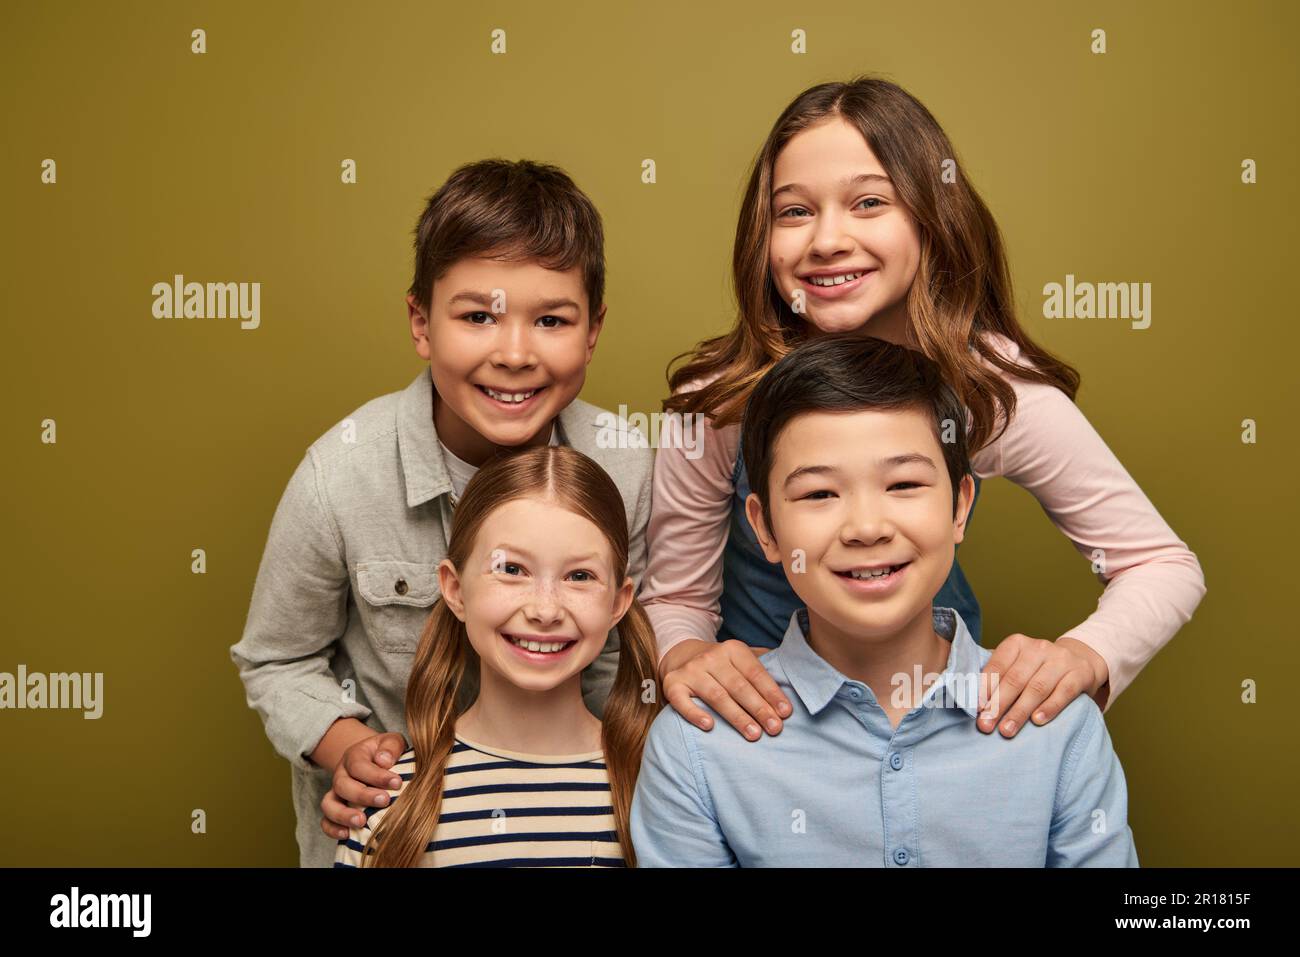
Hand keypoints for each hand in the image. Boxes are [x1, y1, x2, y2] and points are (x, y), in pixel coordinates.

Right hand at [319, 731, 407, 839]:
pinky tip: (347, 835)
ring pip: (329, 804)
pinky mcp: (335, 809)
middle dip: (363, 795)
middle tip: (384, 801)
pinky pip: (326, 821)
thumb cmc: (387, 753)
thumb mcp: (392, 742)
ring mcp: (336, 793)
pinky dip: (332, 829)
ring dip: (343, 814)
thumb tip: (384, 761)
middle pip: (343, 785)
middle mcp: (341, 774)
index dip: (377, 775)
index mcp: (354, 755)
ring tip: (361, 822)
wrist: (374, 759)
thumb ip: (390, 747)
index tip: (397, 783)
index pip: (360, 765)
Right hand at [660, 638, 791, 740]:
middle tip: (775, 729)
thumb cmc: (722, 665)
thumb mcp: (741, 657)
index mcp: (733, 649)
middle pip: (739, 686)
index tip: (786, 712)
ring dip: (737, 716)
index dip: (771, 693)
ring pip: (716, 696)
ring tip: (754, 734)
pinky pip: (682, 701)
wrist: (681, 655)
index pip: (755, 673)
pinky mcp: (672, 685)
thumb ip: (764, 664)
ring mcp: (690, 671)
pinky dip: (695, 714)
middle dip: (759, 708)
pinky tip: (710, 727)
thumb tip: (796, 674)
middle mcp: (711, 657)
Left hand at [977, 634, 1106, 737]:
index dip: (985, 687)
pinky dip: (1049, 708)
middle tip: (986, 724)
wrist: (1081, 660)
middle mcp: (1039, 648)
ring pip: (1037, 688)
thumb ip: (999, 676)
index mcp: (1017, 643)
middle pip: (1015, 679)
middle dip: (998, 704)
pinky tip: (1037, 721)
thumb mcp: (1019, 664)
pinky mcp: (1079, 674)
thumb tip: (971, 698)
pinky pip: (1063, 692)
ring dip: (1019, 711)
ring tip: (1006, 730)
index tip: (976, 707)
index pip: (998, 665)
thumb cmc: (1038, 668)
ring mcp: (1061, 660)